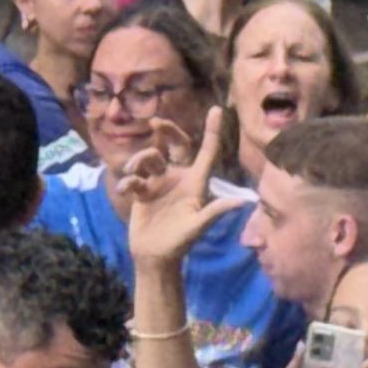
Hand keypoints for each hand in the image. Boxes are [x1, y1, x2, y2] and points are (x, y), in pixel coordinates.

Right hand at [118, 108, 246, 267]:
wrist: (154, 256)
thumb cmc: (180, 243)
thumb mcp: (198, 226)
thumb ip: (215, 211)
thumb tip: (242, 202)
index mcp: (195, 182)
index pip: (207, 152)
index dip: (212, 132)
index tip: (217, 110)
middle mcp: (178, 178)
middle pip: (176, 145)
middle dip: (167, 131)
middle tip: (156, 122)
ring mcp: (159, 183)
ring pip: (151, 157)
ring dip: (141, 158)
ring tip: (133, 171)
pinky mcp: (142, 191)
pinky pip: (135, 177)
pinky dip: (128, 180)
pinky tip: (125, 190)